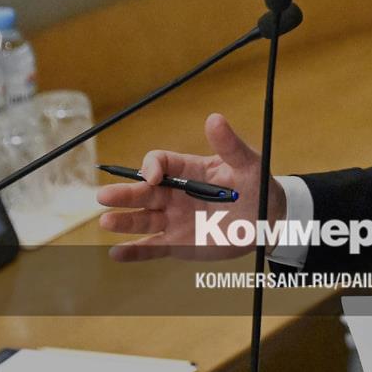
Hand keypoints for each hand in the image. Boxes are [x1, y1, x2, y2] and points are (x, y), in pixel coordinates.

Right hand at [95, 113, 286, 261]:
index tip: (152, 176)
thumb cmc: (256, 186)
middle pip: (144, 192)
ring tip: (106, 222)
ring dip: (124, 221)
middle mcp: (176, 194)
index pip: (160, 163)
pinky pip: (153, 248)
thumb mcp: (247, 163)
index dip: (151, 167)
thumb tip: (214, 119)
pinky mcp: (179, 244)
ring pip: (143, 219)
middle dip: (124, 194)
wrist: (268, 220)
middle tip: (103, 196)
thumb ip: (229, 145)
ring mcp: (175, 220)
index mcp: (188, 171)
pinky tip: (116, 253)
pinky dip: (135, 251)